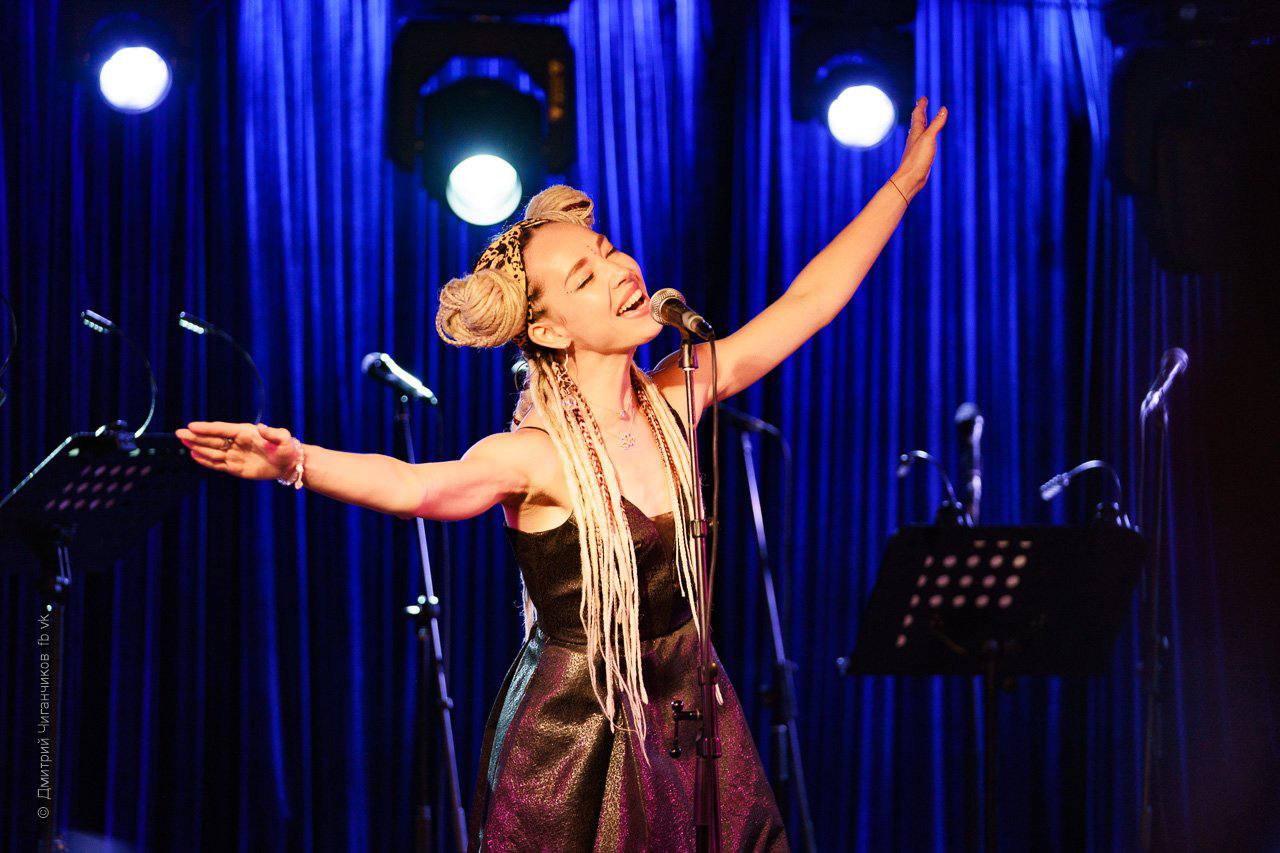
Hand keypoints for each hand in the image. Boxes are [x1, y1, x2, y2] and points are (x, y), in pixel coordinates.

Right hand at [176, 421, 298, 480]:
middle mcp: (237, 443)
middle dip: (196, 436)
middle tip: (179, 433)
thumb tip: (261, 427)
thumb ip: (273, 433)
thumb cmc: (287, 449)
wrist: (289, 464)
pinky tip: (194, 455)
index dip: (206, 428)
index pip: (222, 429)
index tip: (191, 426)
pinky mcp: (235, 468)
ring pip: (212, 451)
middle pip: (212, 439)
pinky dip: (205, 460)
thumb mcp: (284, 439)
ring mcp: (235, 455)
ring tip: (183, 442)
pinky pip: (217, 463)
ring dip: (197, 446)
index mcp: (245, 433)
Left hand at [891, 97, 947, 201]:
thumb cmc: (918, 159)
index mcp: (916, 132)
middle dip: (920, 112)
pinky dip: (926, 136)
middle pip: (917, 121)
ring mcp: (917, 147)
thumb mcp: (929, 139)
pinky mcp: (920, 156)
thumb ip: (936, 124)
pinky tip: (927, 140)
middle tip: (923, 104)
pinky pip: (923, 141)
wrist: (910, 179)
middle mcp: (915, 138)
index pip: (918, 114)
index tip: (923, 98)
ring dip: (922, 123)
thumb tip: (943, 109)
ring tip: (924, 119)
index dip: (921, 105)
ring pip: (919, 131)